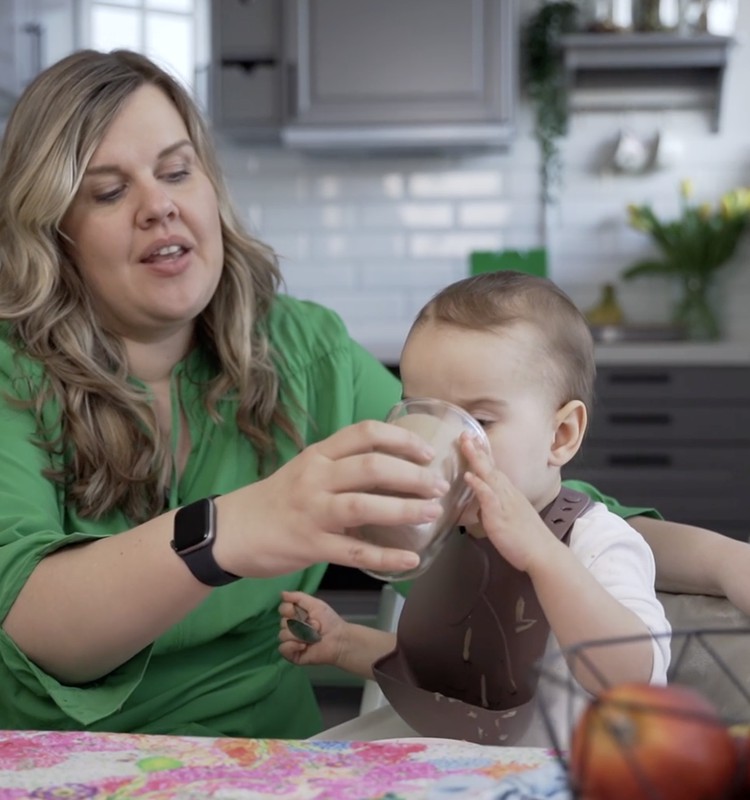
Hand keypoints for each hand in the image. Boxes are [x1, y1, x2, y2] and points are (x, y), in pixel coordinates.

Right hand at [215, 420, 449, 578]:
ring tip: (432, 513)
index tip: (427, 451)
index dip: (401, 439)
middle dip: (412, 475)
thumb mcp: (306, 472)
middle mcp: (315, 477)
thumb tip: (394, 470)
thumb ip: (342, 468)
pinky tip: (411, 560)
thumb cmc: (276, 500)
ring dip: (404, 509)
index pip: (364, 433)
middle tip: (439, 486)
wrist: (231, 531)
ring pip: (365, 505)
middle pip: (371, 466)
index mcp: (318, 455)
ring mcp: (312, 511)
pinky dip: (385, 556)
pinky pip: (354, 551)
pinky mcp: (309, 545)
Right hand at [278, 591, 350, 667]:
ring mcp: (291, 642)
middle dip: (298, 624)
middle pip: (282, 622)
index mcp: (296, 615)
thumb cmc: (329, 621)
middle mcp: (291, 628)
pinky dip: (293, 646)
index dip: (289, 610)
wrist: (338, 639)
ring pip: (282, 635)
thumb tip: (281, 593)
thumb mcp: (315, 604)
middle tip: (313, 627)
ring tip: (311, 637)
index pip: (282, 609)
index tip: (301, 612)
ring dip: (298, 635)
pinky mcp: (292, 655)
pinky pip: (283, 648)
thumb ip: (298, 597)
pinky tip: (304, 646)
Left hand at [460, 435, 560, 573]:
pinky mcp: (500, 515)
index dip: (482, 454)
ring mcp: (504, 502)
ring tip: (465, 443)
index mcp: (509, 493)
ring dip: (476, 459)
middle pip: (490, 467)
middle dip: (476, 449)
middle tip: (464, 432)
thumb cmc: (526, 540)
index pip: (494, 469)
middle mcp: (507, 493)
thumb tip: (480, 508)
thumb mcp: (507, 520)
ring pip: (489, 475)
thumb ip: (493, 511)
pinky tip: (469, 476)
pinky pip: (488, 497)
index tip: (472, 439)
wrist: (544, 554)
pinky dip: (479, 485)